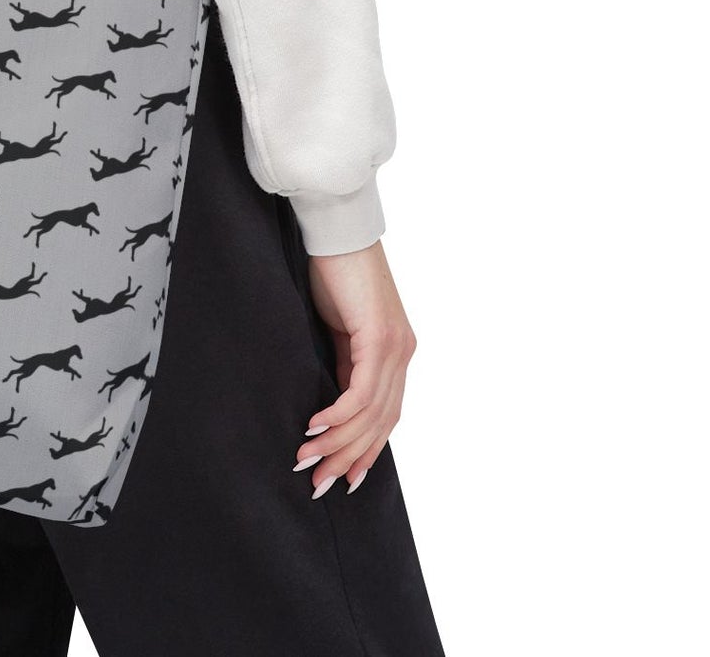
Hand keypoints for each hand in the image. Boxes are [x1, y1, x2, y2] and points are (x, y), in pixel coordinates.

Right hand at [291, 236, 416, 497]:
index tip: (343, 480)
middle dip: (348, 458)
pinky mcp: (379, 337)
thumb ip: (340, 360)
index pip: (385, 416)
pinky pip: (360, 392)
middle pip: (381, 424)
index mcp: (394, 352)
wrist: (335, 226)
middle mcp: (402, 353)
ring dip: (338, 444)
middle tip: (318, 483)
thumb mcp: (336, 326)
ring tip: (306, 461)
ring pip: (371, 414)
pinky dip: (337, 416)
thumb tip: (327, 400)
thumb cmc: (331, 269)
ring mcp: (394, 346)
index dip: (365, 451)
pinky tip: (313, 428)